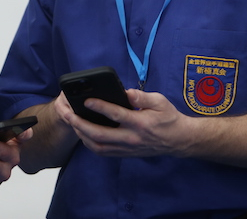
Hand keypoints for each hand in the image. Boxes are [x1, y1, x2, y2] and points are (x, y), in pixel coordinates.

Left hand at [64, 89, 193, 157]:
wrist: (178, 140)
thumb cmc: (168, 118)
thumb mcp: (159, 101)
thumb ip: (141, 96)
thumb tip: (125, 92)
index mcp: (140, 123)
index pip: (116, 115)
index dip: (99, 107)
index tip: (86, 100)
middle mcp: (131, 138)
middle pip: (99, 134)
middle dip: (79, 123)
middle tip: (67, 113)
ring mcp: (126, 148)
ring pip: (97, 146)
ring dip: (81, 134)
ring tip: (70, 122)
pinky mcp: (124, 153)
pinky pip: (102, 151)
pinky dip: (88, 143)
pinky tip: (81, 133)